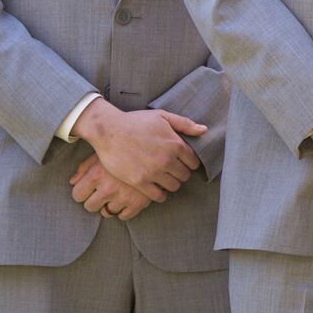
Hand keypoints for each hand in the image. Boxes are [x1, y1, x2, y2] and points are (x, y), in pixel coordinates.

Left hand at [69, 153, 150, 220]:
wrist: (156, 147)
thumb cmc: (124, 147)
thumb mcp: (102, 152)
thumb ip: (84, 167)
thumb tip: (73, 182)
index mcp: (96, 175)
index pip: (77, 195)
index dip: (82, 192)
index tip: (89, 188)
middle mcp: (108, 188)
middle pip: (90, 207)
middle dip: (95, 200)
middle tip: (103, 191)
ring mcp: (124, 197)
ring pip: (107, 212)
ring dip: (110, 204)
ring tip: (118, 192)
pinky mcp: (139, 203)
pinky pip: (124, 216)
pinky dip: (125, 209)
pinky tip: (128, 197)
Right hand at [71, 99, 203, 202]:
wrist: (109, 130)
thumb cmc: (136, 122)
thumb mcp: (162, 116)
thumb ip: (184, 124)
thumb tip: (204, 130)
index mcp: (175, 144)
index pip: (194, 162)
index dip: (189, 163)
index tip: (182, 162)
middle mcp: (167, 159)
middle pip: (185, 176)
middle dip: (181, 173)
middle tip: (172, 171)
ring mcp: (153, 172)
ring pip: (174, 187)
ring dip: (171, 184)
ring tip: (164, 179)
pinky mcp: (140, 182)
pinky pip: (158, 196)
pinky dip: (160, 194)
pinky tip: (156, 188)